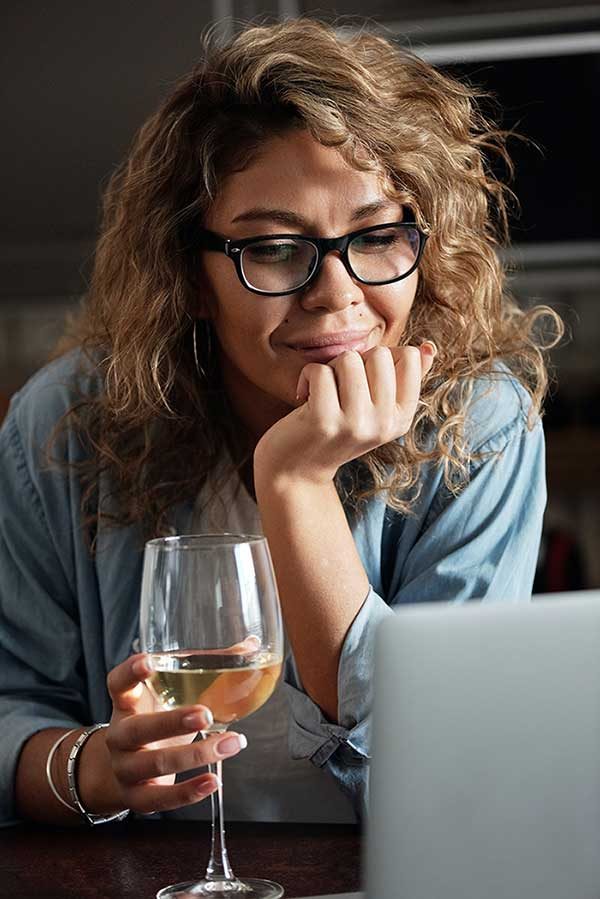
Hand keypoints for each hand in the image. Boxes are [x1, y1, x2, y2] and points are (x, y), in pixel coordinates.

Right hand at [91, 654, 247, 815]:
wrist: (121, 771)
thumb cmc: (156, 721)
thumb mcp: (171, 696)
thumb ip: (206, 670)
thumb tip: (250, 644)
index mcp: (127, 703)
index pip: (118, 683)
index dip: (131, 672)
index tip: (150, 661)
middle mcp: (120, 735)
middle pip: (138, 729)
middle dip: (172, 722)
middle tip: (205, 714)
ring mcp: (124, 768)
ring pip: (155, 764)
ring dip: (197, 755)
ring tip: (232, 743)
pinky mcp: (136, 797)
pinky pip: (160, 799)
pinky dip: (188, 792)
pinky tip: (213, 781)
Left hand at [254, 341, 435, 487]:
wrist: (296, 470)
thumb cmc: (336, 430)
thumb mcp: (375, 409)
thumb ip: (404, 379)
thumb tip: (427, 346)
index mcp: (402, 418)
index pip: (409, 356)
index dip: (380, 357)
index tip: (363, 380)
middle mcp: (384, 424)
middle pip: (378, 354)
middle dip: (354, 361)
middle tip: (339, 387)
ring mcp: (355, 424)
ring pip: (349, 359)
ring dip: (329, 368)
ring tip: (323, 393)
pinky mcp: (324, 421)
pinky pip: (319, 371)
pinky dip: (307, 377)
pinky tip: (303, 397)